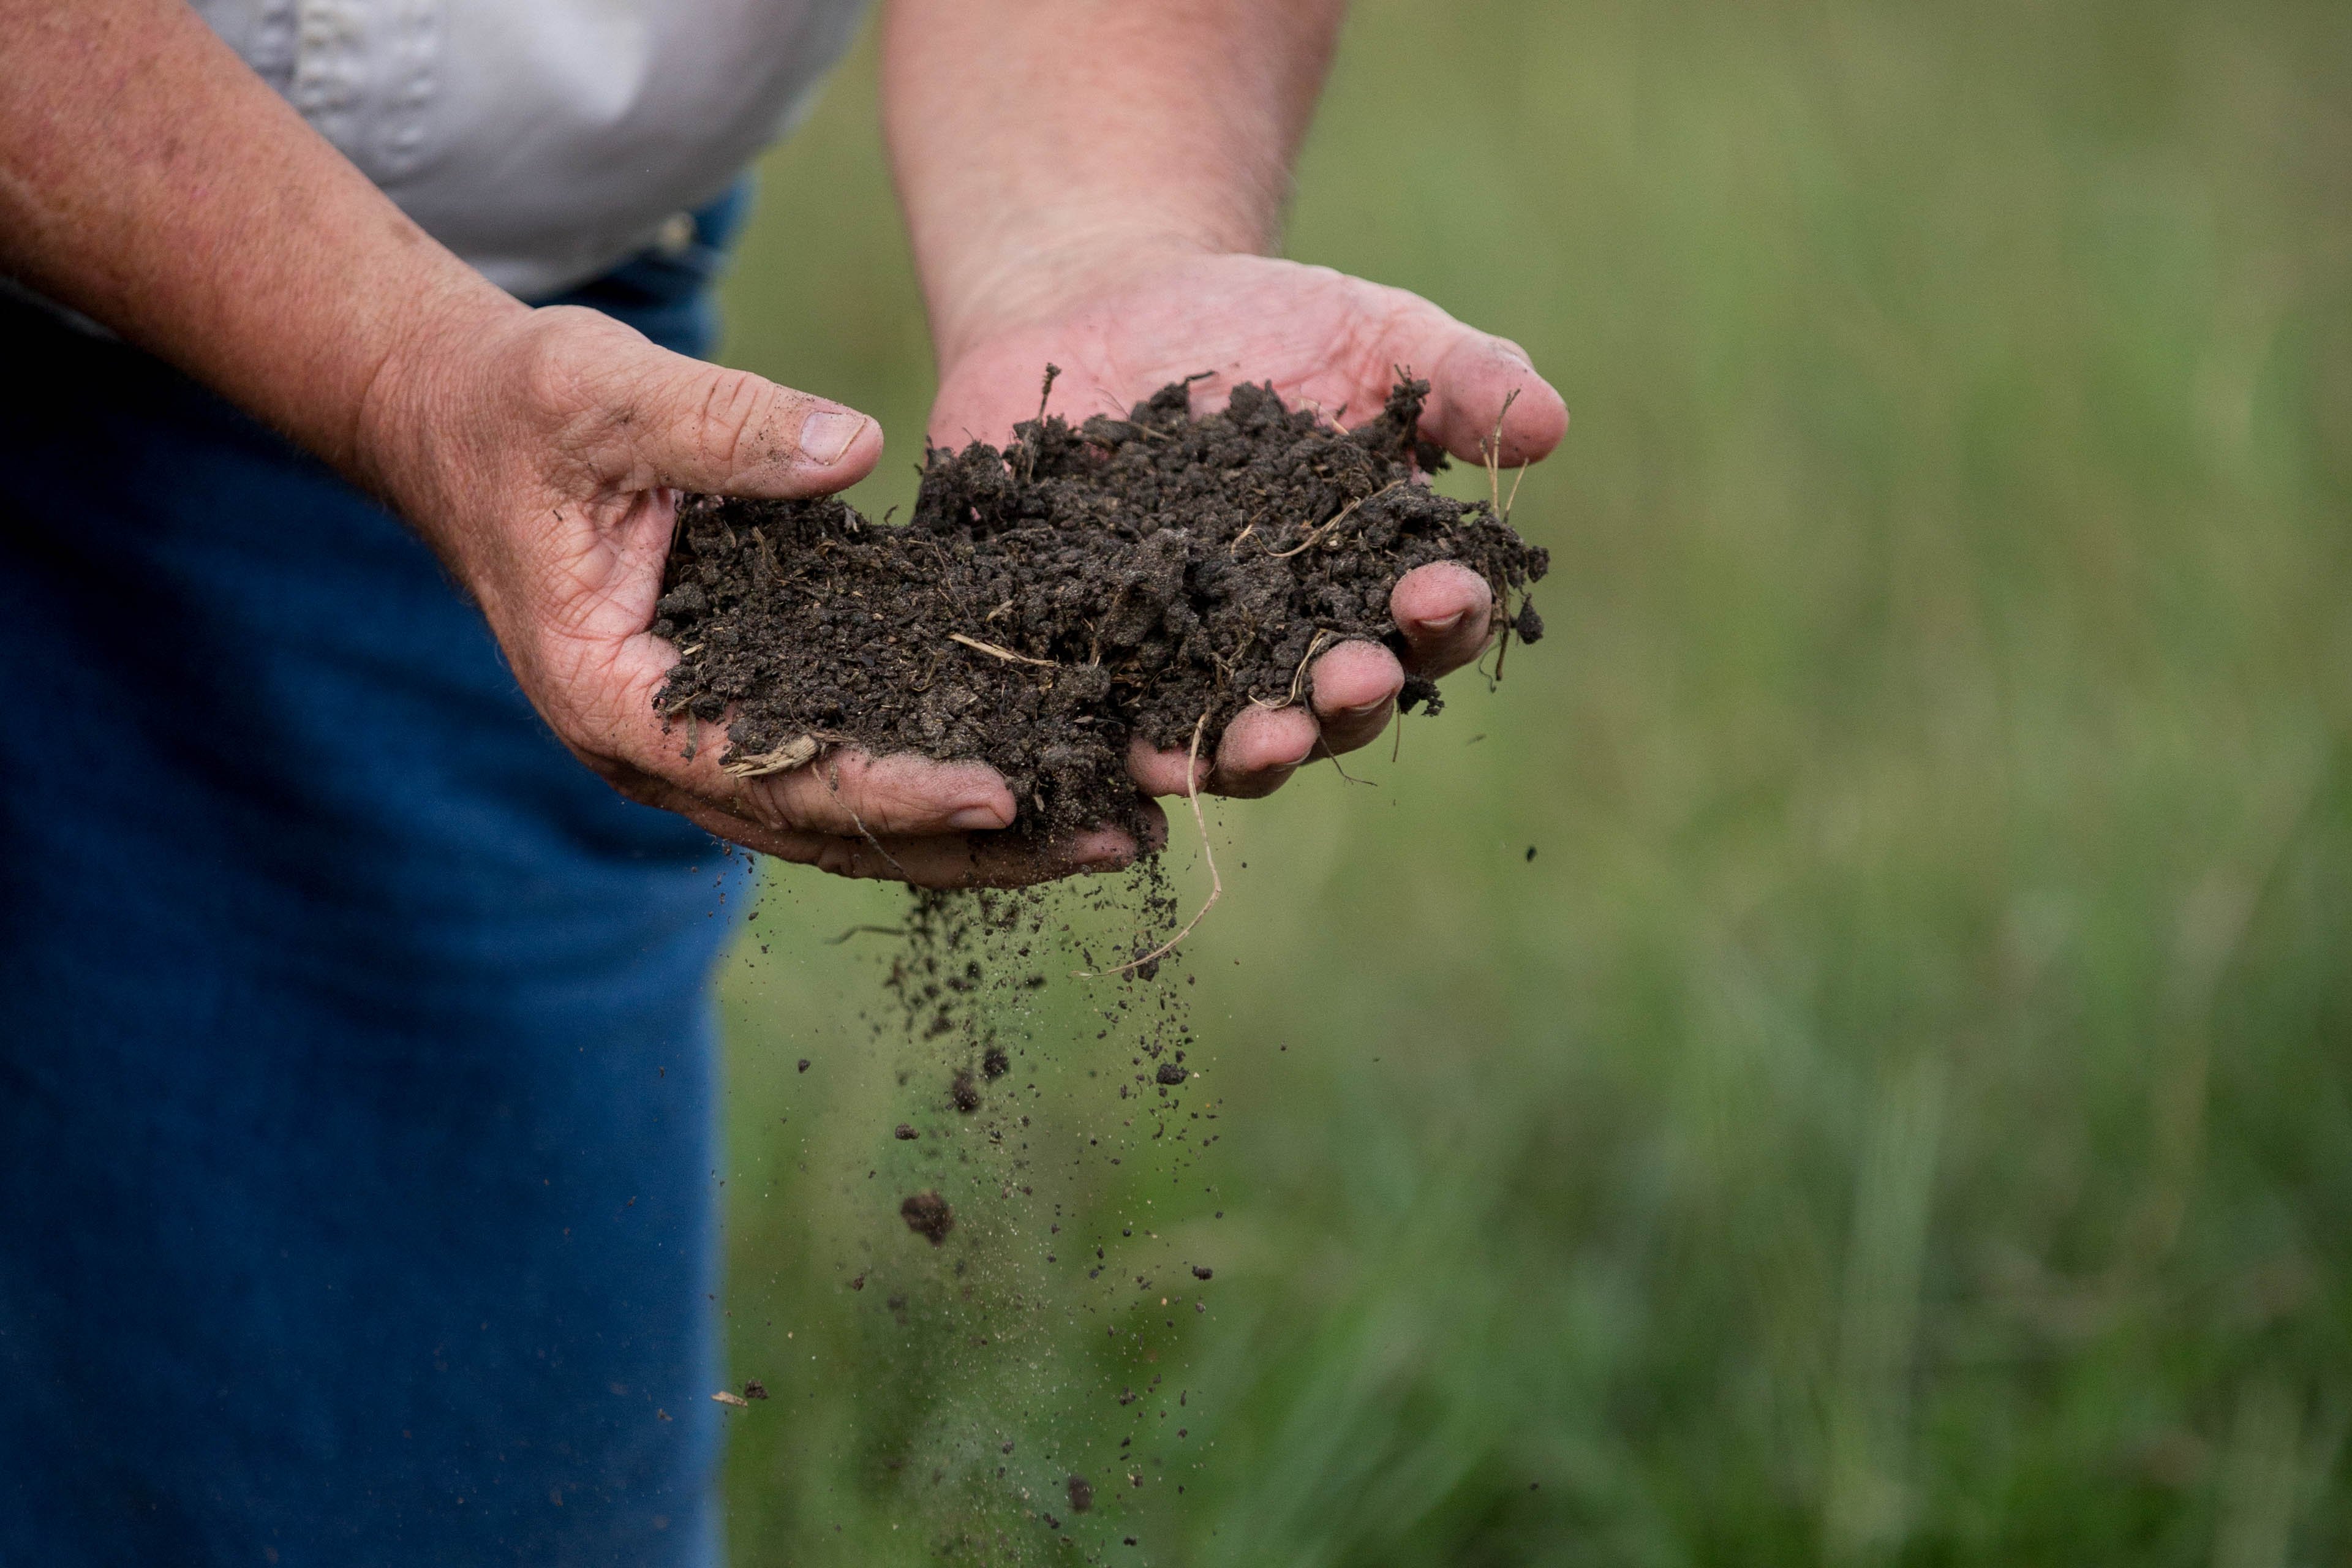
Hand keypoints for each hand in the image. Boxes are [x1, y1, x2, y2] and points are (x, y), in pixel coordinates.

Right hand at [356, 300, 1138, 885]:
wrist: (460, 423)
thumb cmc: (520, 408)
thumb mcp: (604, 394)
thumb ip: (720, 424)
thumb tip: (852, 445)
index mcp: (613, 699)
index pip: (769, 773)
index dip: (889, 788)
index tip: (1005, 791)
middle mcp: (658, 752)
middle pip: (834, 831)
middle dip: (976, 844)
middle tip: (1115, 842)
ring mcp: (698, 744)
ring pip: (852, 822)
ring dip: (980, 835)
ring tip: (1111, 831)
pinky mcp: (737, 711)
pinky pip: (849, 769)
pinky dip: (940, 778)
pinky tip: (1047, 772)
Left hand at [927, 247, 1567, 799]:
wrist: (1118, 307)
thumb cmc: (1275, 328)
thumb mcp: (1376, 334)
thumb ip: (1461, 378)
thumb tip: (1547, 423)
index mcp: (1383, 581)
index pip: (1434, 623)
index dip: (1446, 617)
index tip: (1438, 589)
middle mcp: (1299, 646)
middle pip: (1342, 706)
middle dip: (1351, 701)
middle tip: (1351, 682)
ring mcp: (1200, 664)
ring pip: (1237, 740)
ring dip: (1253, 754)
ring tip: (1257, 743)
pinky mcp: (1105, 661)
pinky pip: (1117, 723)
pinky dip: (1128, 746)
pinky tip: (1130, 753)